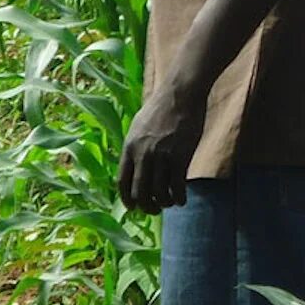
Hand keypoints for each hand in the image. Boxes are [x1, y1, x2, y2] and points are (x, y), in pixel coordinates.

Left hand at [117, 87, 204, 213]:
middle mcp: (142, 155)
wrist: (180, 94)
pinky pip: (177, 187)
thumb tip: (135, 165)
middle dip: (147, 207)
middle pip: (140, 193)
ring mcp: (161, 157)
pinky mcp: (180, 157)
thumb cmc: (161, 108)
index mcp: (129, 148)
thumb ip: (135, 147)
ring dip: (165, 203)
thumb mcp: (138, 127)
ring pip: (159, 193)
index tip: (133, 208)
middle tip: (155, 210)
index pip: (122, 183)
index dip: (127, 200)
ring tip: (170, 203)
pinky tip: (182, 199)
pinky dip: (179, 198)